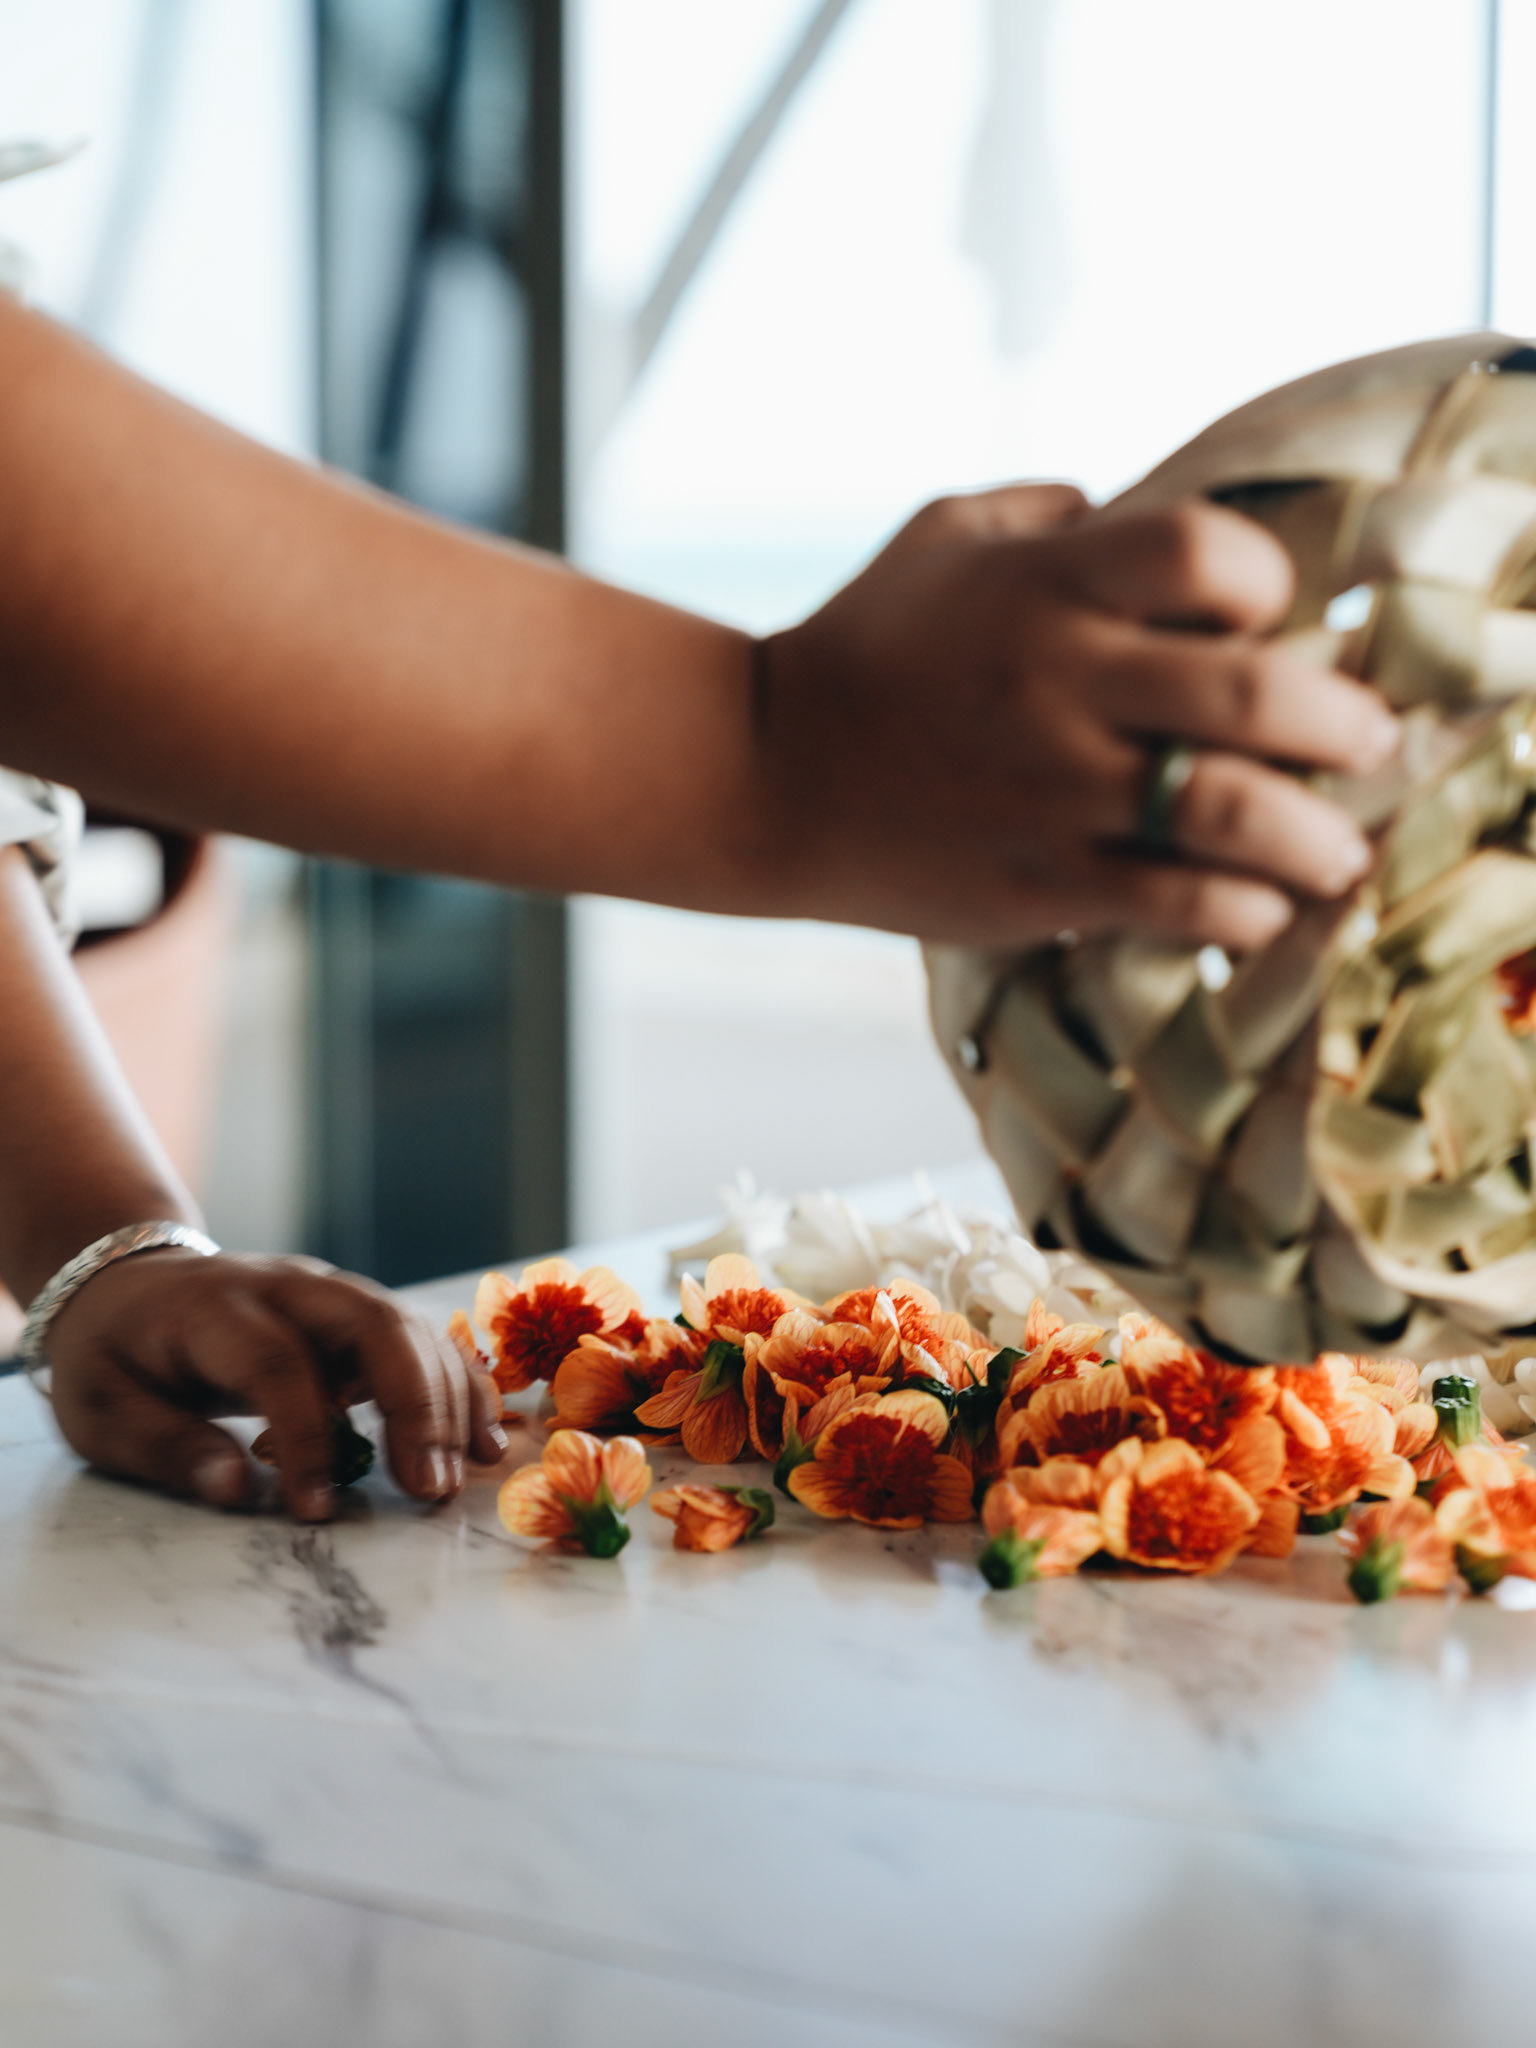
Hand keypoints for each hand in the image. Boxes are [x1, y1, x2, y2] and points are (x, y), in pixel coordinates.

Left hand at [43, 1249, 506, 1519]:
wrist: (130, 1285)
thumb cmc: (116, 1358)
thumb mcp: (102, 1411)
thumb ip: (166, 1448)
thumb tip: (236, 1492)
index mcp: (214, 1308)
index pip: (276, 1362)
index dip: (304, 1436)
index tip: (316, 1510)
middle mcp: (287, 1286)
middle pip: (371, 1324)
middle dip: (412, 1404)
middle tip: (429, 1487)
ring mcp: (330, 1292)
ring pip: (409, 1328)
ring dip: (445, 1400)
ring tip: (458, 1477)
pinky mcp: (356, 1312)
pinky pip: (423, 1340)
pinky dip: (460, 1387)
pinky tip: (484, 1442)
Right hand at [758, 486, 1400, 951]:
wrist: (757, 777)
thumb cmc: (860, 650)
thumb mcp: (941, 535)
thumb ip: (1051, 511)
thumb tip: (1142, 507)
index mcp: (1040, 585)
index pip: (1208, 554)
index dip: (1263, 581)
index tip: (1261, 618)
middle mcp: (1055, 682)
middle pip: (1258, 689)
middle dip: (1343, 722)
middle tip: (1363, 741)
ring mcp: (1049, 792)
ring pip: (1237, 814)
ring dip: (1318, 837)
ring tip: (1336, 850)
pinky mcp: (1037, 885)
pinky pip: (1178, 905)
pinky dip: (1244, 911)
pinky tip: (1256, 907)